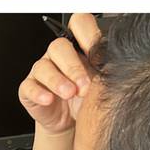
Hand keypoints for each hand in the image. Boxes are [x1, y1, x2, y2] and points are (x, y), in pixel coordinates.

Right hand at [19, 13, 101, 134]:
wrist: (74, 123)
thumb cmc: (90, 99)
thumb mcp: (102, 83)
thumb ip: (107, 69)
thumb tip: (121, 62)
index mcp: (80, 48)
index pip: (80, 25)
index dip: (86, 33)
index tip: (97, 53)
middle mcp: (60, 56)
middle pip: (59, 46)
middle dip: (73, 67)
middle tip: (85, 86)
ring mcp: (43, 71)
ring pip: (42, 66)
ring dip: (56, 81)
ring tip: (69, 94)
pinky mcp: (30, 88)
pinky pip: (29, 86)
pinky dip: (39, 92)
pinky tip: (49, 99)